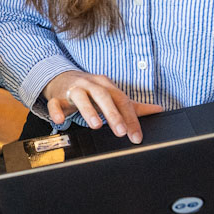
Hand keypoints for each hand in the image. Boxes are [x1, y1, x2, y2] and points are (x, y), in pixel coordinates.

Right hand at [42, 71, 163, 142]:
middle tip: (120, 132)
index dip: (130, 118)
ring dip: (88, 110)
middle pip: (103, 96)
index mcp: (106, 85)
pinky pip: (56, 103)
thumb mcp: (111, 95)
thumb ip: (133, 106)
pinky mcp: (57, 97)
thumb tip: (158, 109)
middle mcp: (90, 85)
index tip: (136, 136)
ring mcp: (73, 89)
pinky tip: (61, 121)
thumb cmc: (90, 89)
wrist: (62, 78)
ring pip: (80, 96)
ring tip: (95, 125)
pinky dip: (57, 111)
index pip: (121, 100)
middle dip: (112, 114)